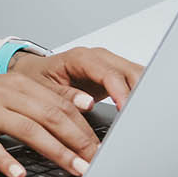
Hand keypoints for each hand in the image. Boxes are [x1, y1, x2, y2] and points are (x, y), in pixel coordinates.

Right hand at [0, 75, 100, 176]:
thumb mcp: (4, 96)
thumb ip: (35, 105)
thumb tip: (73, 124)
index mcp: (18, 84)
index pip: (60, 103)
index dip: (85, 125)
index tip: (105, 146)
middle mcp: (4, 93)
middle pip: (50, 115)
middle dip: (79, 141)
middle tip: (98, 162)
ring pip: (28, 130)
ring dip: (56, 152)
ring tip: (76, 170)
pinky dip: (7, 160)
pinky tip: (20, 174)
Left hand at [11, 45, 142, 109]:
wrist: (33, 72)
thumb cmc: (35, 78)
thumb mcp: (42, 88)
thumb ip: (64, 95)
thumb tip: (87, 103)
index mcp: (80, 58)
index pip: (109, 73)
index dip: (121, 92)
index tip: (127, 110)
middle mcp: (98, 58)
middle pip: (130, 71)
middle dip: (139, 94)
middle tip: (141, 119)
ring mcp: (108, 65)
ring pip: (137, 75)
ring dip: (143, 95)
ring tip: (144, 118)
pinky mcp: (114, 76)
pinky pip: (134, 82)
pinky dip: (140, 96)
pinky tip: (141, 113)